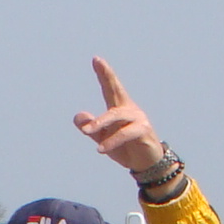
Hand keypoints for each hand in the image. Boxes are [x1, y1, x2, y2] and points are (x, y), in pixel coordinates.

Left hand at [73, 57, 166, 176]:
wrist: (145, 164)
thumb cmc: (125, 148)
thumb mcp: (103, 138)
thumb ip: (91, 127)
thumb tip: (78, 116)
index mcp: (119, 108)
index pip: (110, 88)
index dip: (104, 73)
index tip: (96, 59)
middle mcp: (129, 109)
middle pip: (116, 89)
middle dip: (108, 75)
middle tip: (97, 62)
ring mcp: (138, 119)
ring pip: (116, 115)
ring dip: (100, 123)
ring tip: (87, 131)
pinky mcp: (144, 131)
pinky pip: (125, 134)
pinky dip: (112, 141)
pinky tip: (101, 149)